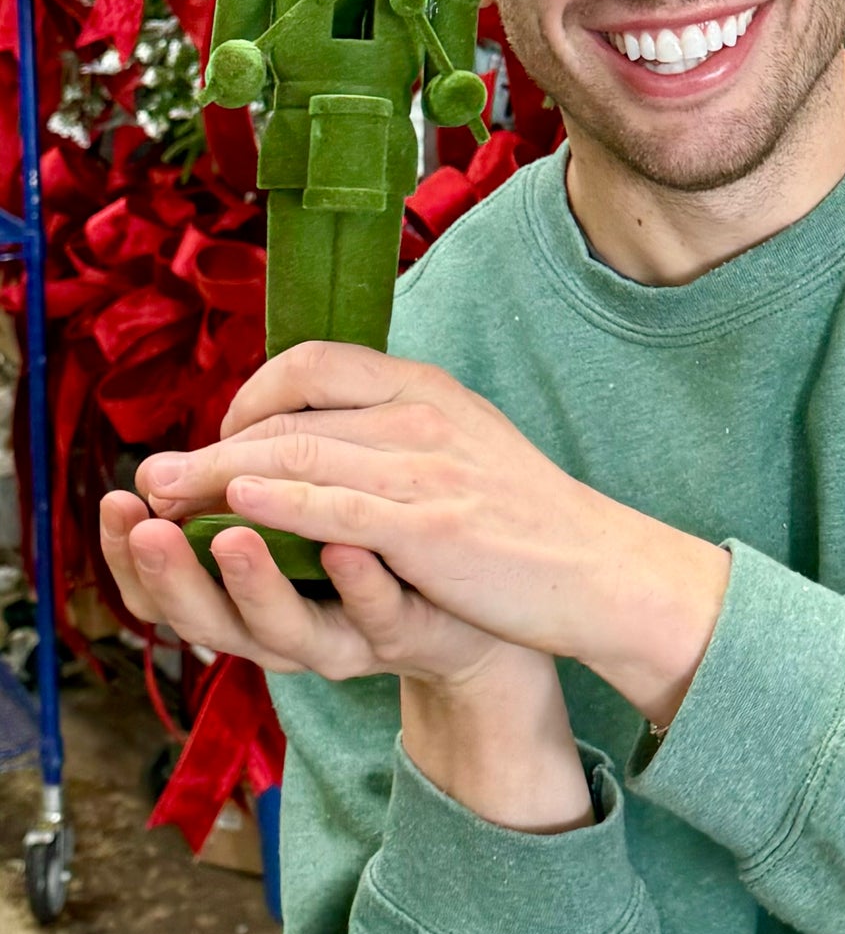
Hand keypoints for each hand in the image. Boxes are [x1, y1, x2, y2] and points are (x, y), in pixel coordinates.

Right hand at [99, 489, 517, 689]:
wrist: (476, 605)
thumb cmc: (374, 550)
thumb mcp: (306, 514)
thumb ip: (259, 483)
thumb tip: (201, 442)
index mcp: (243, 597)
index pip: (162, 591)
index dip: (127, 555)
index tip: (114, 504)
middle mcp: (282, 627)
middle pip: (207, 618)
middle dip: (172, 576)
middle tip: (146, 530)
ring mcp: (344, 635)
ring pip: (284, 628)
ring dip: (255, 582)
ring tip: (233, 536)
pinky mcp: (405, 632)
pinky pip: (376, 614)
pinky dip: (358, 583)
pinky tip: (345, 546)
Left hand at [133, 343, 730, 721]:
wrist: (600, 570)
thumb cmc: (527, 521)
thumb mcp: (464, 444)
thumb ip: (397, 429)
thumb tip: (326, 430)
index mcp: (425, 388)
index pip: (315, 363)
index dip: (254, 395)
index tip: (225, 436)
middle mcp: (420, 415)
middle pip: (289, 415)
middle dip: (211, 447)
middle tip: (156, 476)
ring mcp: (425, 468)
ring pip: (298, 457)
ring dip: (217, 477)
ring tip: (164, 498)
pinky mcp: (430, 527)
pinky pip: (337, 506)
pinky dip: (278, 503)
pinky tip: (233, 509)